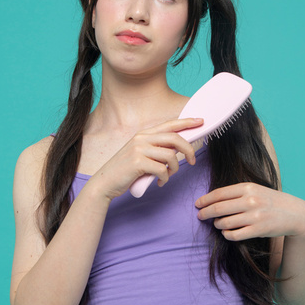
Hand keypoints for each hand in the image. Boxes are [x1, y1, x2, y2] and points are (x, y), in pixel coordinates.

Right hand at [89, 117, 203, 200]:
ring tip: (167, 176)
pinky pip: (162, 169)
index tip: (200, 121)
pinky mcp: (138, 163)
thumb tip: (177, 150)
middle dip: (188, 149)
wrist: (104, 182)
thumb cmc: (125, 171)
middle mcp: (141, 139)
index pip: (169, 124)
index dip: (186, 122)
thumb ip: (156, 150)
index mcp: (143, 135)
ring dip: (174, 169)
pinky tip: (159, 182)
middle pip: (174, 138)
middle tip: (192, 161)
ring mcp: (139, 150)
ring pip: (170, 156)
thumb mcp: (140, 155)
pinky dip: (165, 178)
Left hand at [195, 182, 304, 240]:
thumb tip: (212, 199)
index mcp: (248, 187)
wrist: (294, 213)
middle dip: (205, 213)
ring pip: (224, 222)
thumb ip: (236, 193)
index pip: (219, 193)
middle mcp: (250, 200)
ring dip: (217, 224)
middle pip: (218, 208)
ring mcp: (254, 216)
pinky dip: (227, 235)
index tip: (197, 204)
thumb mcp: (255, 190)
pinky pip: (234, 235)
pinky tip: (227, 233)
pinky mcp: (258, 230)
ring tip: (218, 224)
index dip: (205, 199)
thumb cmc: (270, 201)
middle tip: (200, 216)